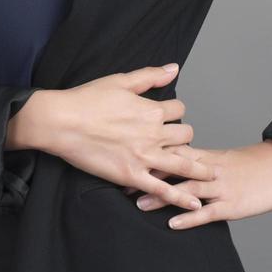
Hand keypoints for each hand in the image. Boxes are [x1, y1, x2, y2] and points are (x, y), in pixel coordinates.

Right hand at [12, 63, 216, 212]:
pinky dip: (181, 197)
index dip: (174, 111)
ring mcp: (144, 156)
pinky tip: (195, 202)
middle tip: (176, 140)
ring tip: (210, 173)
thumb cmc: (86, 99)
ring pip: (184, 162)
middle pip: (185, 134)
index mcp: (151, 109)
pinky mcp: (132, 175)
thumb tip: (174, 68)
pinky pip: (163, 189)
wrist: (61, 122)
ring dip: (200, 168)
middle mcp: (153, 133)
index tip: (166, 115)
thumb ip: (150, 76)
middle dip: (183, 136)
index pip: (178, 109)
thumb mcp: (120, 80)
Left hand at [122, 140, 271, 228]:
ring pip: (187, 190)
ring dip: (161, 197)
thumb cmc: (250, 163)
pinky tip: (173, 224)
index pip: (170, 151)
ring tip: (137, 203)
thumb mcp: (219, 157)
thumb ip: (195, 160)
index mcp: (205, 157)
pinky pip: (209, 212)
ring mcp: (221, 187)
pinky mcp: (234, 204)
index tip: (122, 156)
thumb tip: (169, 163)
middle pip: (172, 169)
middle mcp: (209, 170)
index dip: (145, 154)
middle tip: (119, 181)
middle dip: (145, 175)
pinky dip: (190, 218)